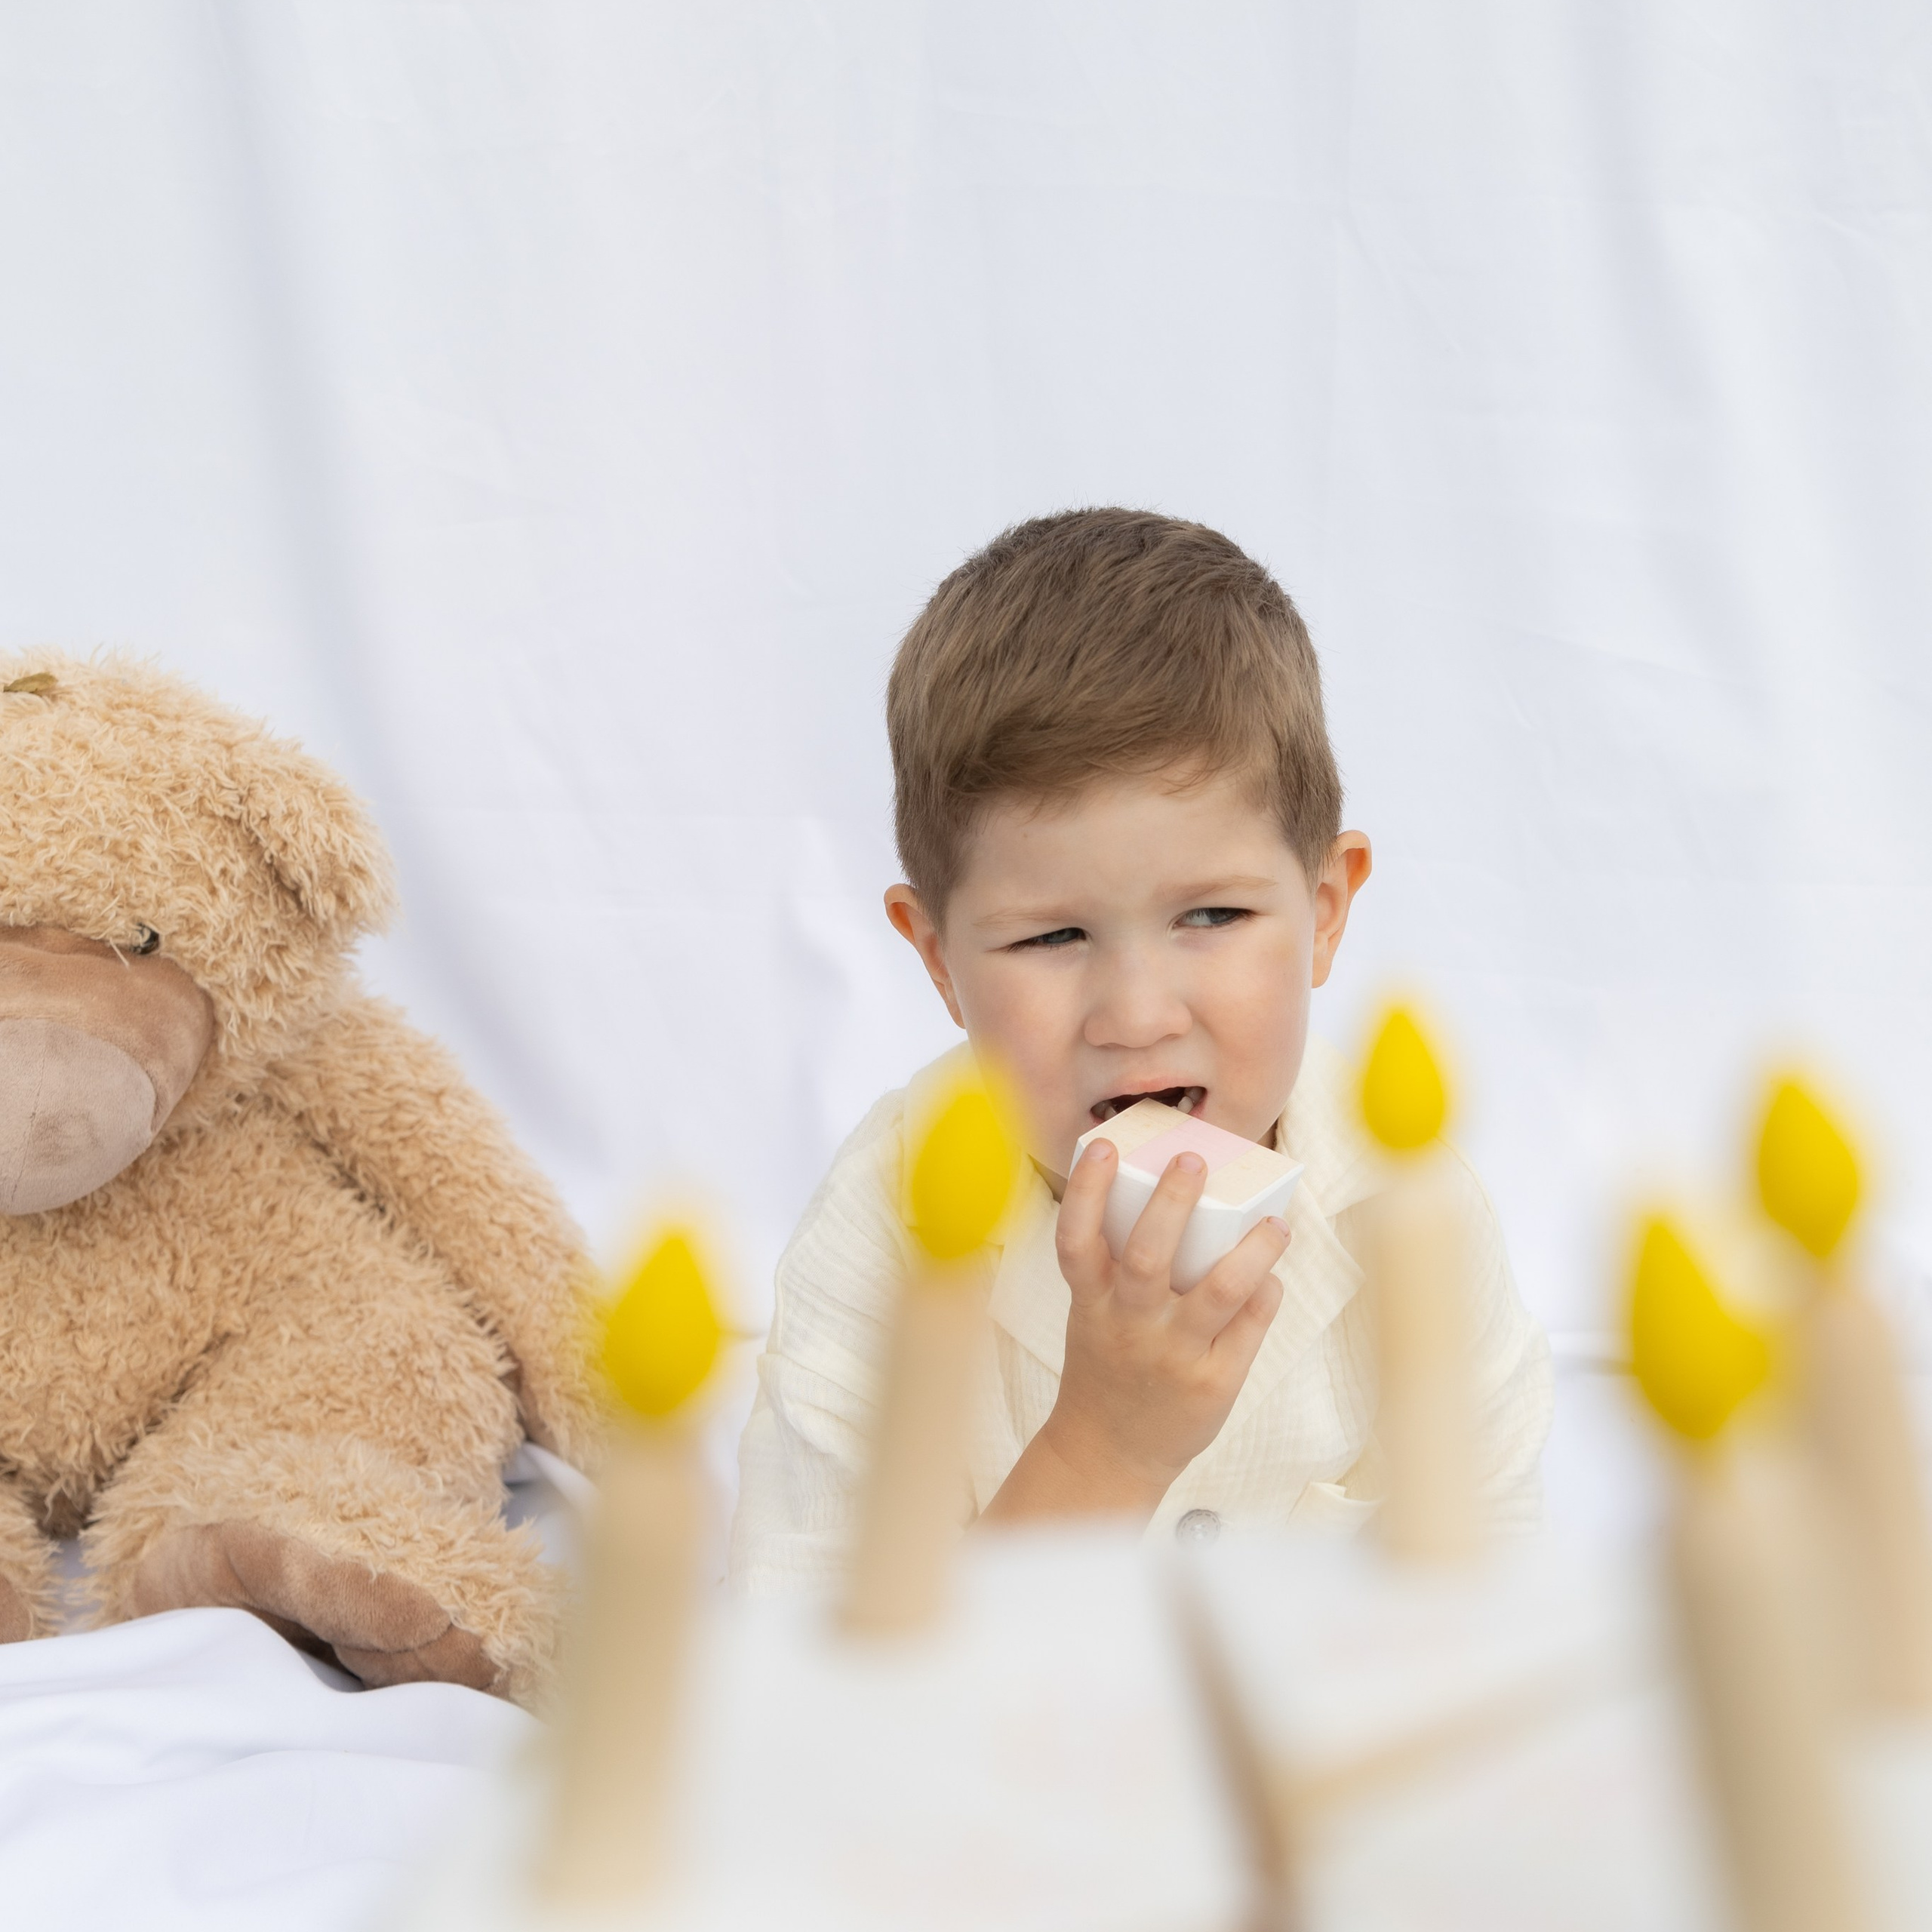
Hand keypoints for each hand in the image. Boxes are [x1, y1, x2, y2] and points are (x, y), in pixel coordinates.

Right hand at [979, 1138, 1287, 1524]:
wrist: (1110, 1452)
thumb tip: (1182, 1201)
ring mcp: (1173, 1355)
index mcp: (1092, 1304)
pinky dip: (1266, 1292)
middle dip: (1173, 1203)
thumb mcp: (1095, 1315)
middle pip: (1148, 1256)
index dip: (1086, 1190)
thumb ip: (1122, 1269)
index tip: (1107, 1148)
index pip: (1077, 1240)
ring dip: (1252, 1250)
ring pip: (1220, 1291)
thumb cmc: (1108, 1366)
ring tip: (1275, 1223)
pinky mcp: (1213, 1383)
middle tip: (1193, 1161)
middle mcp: (1130, 1326)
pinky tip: (1272, 1275)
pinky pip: (1250, 1326)